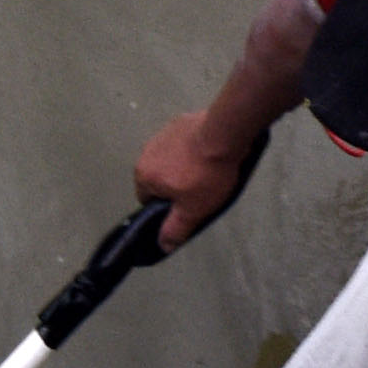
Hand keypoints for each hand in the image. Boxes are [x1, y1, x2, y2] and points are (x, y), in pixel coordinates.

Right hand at [130, 118, 246, 246]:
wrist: (224, 134)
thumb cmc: (206, 174)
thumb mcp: (193, 210)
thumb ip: (175, 229)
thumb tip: (163, 245)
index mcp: (144, 175)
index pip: (147, 199)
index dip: (166, 206)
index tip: (185, 206)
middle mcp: (146, 152)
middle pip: (158, 178)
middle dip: (174, 185)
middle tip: (198, 189)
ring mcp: (162, 134)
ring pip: (170, 159)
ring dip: (183, 166)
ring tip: (206, 170)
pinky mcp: (179, 122)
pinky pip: (182, 143)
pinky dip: (192, 149)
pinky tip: (209, 153)